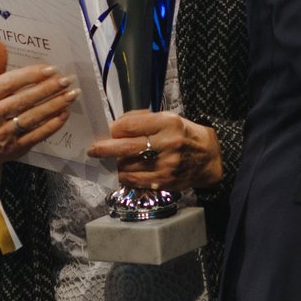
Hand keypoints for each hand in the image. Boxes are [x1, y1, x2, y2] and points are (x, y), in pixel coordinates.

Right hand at [0, 38, 77, 183]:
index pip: (11, 82)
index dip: (32, 75)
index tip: (52, 69)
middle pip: (24, 100)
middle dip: (48, 89)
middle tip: (66, 80)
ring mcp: (4, 132)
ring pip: (32, 117)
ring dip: (53, 106)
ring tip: (70, 96)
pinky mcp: (14, 147)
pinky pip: (36, 135)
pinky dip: (51, 126)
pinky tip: (64, 115)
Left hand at [87, 110, 222, 191]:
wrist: (207, 156)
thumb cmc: (181, 133)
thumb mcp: (165, 118)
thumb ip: (139, 120)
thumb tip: (112, 128)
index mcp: (167, 123)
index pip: (131, 126)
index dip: (113, 130)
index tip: (103, 131)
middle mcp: (168, 144)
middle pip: (127, 148)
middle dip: (105, 149)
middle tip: (92, 150)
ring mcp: (167, 165)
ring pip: (129, 167)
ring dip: (114, 165)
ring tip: (106, 161)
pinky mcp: (166, 182)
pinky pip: (137, 181)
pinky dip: (124, 177)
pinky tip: (119, 172)